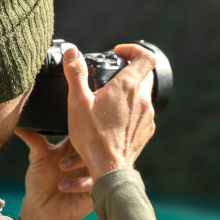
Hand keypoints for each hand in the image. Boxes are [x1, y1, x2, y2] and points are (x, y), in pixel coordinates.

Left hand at [15, 128, 92, 219]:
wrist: (41, 209)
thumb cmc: (40, 182)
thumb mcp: (37, 157)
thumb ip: (34, 139)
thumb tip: (19, 123)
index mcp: (76, 147)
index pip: (85, 131)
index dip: (81, 126)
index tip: (73, 124)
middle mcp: (87, 159)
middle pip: (95, 144)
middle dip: (82, 144)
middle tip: (67, 145)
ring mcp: (92, 174)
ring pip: (98, 162)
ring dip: (80, 162)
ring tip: (61, 166)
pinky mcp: (94, 191)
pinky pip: (95, 183)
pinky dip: (80, 183)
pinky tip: (63, 186)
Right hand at [63, 44, 155, 180]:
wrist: (109, 169)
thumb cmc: (92, 137)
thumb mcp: (77, 102)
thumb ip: (75, 74)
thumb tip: (72, 52)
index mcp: (127, 87)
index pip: (145, 57)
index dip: (133, 49)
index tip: (118, 53)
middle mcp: (142, 99)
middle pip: (144, 75)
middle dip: (128, 71)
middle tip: (110, 76)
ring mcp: (147, 116)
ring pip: (142, 95)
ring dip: (129, 92)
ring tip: (108, 100)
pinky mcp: (146, 130)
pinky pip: (141, 113)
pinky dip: (130, 110)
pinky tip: (113, 119)